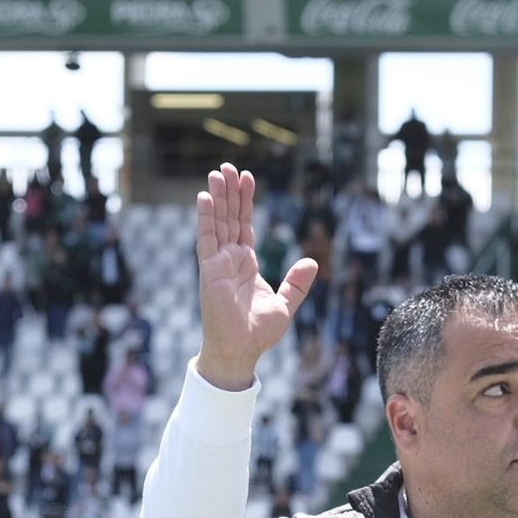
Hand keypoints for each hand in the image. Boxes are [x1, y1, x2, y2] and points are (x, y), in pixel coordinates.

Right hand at [195, 163, 317, 390]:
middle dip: (230, 192)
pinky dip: (206, 218)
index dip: (245, 202)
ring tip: (217, 172)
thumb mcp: (286, 304)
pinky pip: (207, 239)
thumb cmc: (259, 332)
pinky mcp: (209, 270)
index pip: (244, 226)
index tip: (247, 179)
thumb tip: (311, 262)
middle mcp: (229, 260)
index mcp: (246, 264)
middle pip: (229, 218)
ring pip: (217, 223)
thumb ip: (297, 283)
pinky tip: (205, 197)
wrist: (242, 350)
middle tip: (229, 167)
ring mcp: (217, 263)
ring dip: (217, 198)